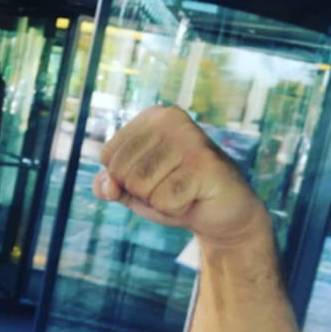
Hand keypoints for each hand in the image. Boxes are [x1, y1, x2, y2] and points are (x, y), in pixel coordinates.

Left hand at [92, 105, 269, 247]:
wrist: (224, 214)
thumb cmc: (175, 194)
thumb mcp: (131, 190)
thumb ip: (106, 184)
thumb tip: (108, 186)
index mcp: (151, 117)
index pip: (107, 155)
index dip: (124, 179)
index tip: (156, 176)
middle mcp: (170, 119)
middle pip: (121, 170)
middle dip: (142, 192)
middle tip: (171, 187)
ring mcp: (190, 137)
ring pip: (140, 185)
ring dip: (159, 201)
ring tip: (183, 191)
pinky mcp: (205, 163)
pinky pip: (164, 199)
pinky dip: (175, 209)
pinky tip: (195, 198)